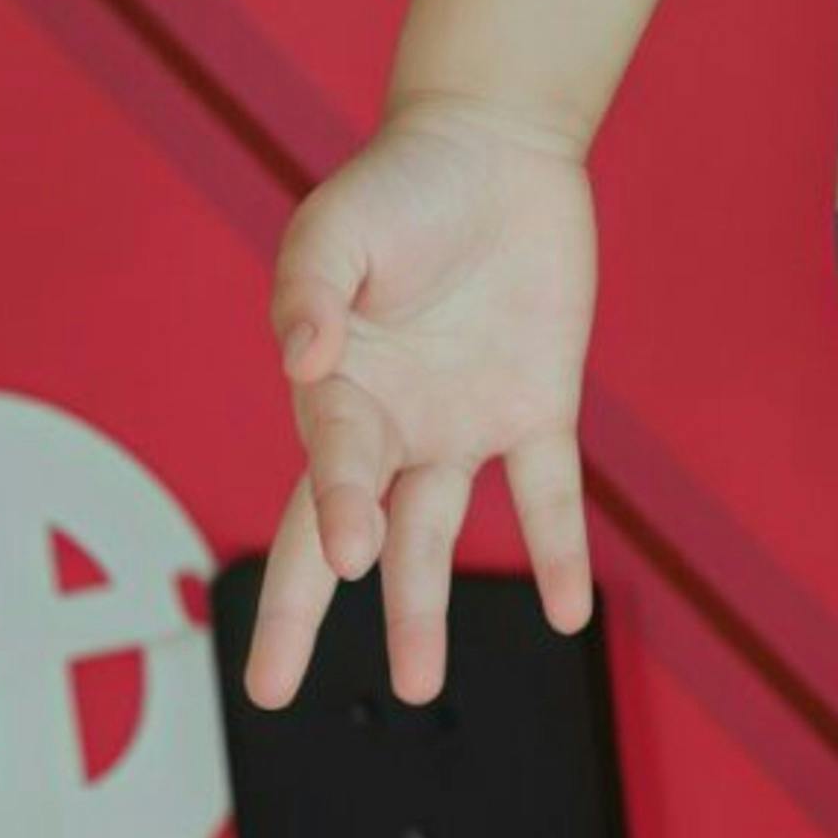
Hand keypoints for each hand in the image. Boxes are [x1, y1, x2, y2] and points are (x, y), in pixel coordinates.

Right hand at [243, 97, 599, 712]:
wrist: (494, 147)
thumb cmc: (397, 186)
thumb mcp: (336, 227)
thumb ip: (311, 293)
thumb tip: (304, 362)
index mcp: (335, 389)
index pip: (329, 472)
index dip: (337, 513)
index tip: (342, 558)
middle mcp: (392, 424)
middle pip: (344, 534)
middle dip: (303, 612)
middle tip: (269, 690)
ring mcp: (463, 422)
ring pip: (434, 536)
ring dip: (423, 610)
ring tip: (417, 685)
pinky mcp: (537, 407)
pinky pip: (547, 494)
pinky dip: (558, 552)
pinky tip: (568, 614)